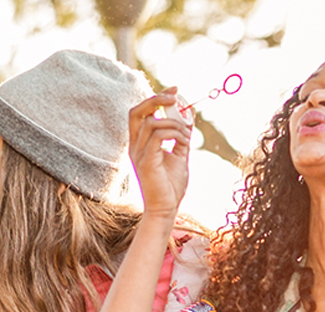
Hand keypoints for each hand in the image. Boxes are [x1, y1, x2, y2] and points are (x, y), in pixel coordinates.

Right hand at [128, 89, 191, 217]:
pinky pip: (157, 136)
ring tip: (186, 134)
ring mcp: (138, 153)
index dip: (157, 98)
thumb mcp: (179, 155)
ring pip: (151, 123)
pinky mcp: (145, 161)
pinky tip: (184, 141)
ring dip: (173, 123)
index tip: (175, 90)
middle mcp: (135, 146)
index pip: (142, 113)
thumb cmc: (170, 185)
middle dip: (156, 100)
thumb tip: (189, 118)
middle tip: (175, 96)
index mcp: (140, 143)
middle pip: (137, 112)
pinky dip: (173, 133)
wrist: (166, 208)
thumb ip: (181, 137)